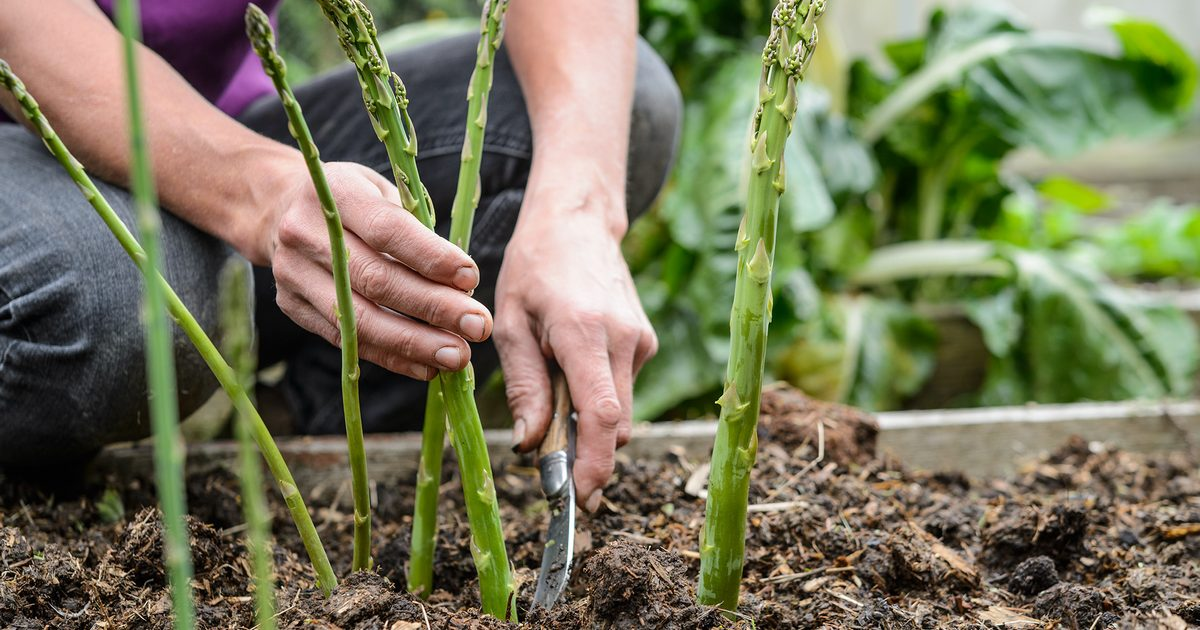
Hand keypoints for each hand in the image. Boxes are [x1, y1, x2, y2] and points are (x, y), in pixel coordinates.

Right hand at [257, 161, 492, 377]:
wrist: (278, 208)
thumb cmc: (352, 199)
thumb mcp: (382, 191)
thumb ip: (417, 229)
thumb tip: (462, 285)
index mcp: (336, 192)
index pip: (387, 230)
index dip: (431, 257)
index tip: (471, 278)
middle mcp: (306, 233)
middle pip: (376, 280)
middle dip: (434, 307)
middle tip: (478, 326)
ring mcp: (294, 274)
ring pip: (359, 319)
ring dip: (415, 343)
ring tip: (458, 356)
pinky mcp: (293, 306)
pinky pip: (347, 341)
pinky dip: (392, 357)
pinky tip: (427, 366)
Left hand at [496, 192, 656, 511]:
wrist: (577, 221)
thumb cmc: (534, 266)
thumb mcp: (511, 323)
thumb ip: (523, 387)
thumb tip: (531, 444)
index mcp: (585, 332)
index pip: (601, 414)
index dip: (593, 463)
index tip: (579, 497)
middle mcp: (624, 339)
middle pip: (614, 424)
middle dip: (586, 454)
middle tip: (549, 464)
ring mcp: (640, 341)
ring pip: (619, 409)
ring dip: (587, 421)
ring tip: (552, 391)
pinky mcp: (645, 342)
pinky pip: (622, 388)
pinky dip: (596, 396)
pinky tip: (570, 365)